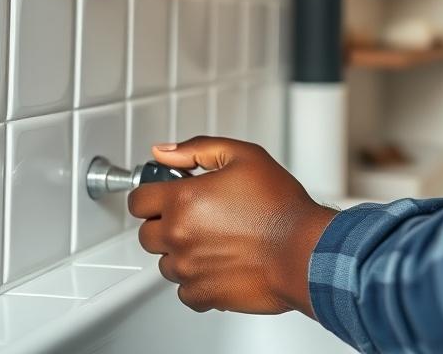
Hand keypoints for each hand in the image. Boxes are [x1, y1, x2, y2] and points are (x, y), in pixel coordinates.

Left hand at [128, 136, 337, 315]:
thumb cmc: (281, 206)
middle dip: (165, 223)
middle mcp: (179, 235)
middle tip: (196, 216)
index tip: (164, 195)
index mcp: (183, 200)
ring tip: (215, 240)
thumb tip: (164, 152)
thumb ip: (197, 149)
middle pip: (147, 233)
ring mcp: (188, 268)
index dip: (151, 194)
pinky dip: (197, 279)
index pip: (138, 200)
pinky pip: (184, 289)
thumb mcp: (243, 156)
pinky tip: (220, 262)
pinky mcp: (202, 293)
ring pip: (165, 262)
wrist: (305, 250)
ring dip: (181, 252)